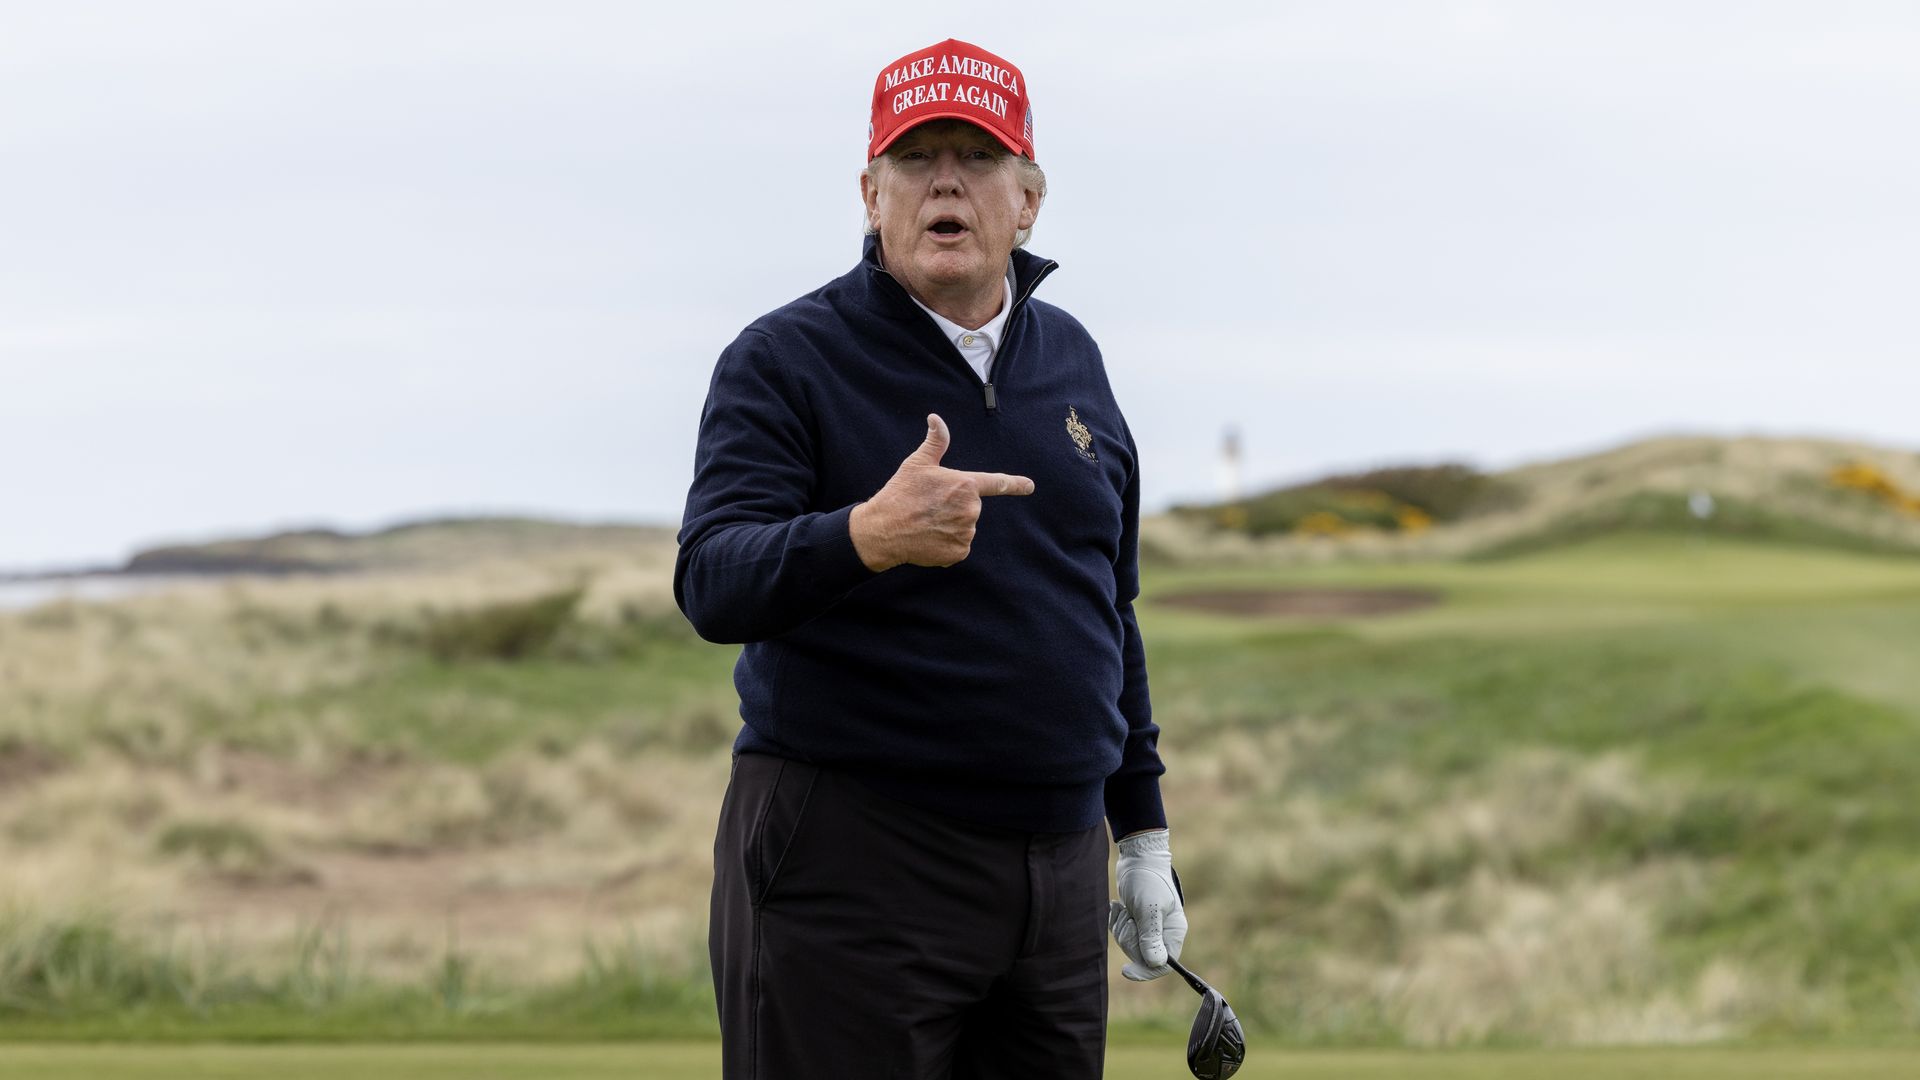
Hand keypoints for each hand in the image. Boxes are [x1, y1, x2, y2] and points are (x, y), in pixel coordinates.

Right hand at [848, 413, 1034, 570]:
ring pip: (964, 527)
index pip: (997, 483)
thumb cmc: (900, 493)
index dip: (1016, 484)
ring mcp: (966, 532)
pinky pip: (958, 546)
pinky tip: (928, 538)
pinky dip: (946, 543)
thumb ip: (935, 442)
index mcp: (965, 485)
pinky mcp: (959, 551)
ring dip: (950, 526)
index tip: (1030, 486)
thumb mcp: (918, 463)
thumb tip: (936, 418)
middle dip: (954, 507)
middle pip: (970, 507)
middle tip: (930, 506)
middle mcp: (971, 509)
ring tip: (926, 522)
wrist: (884, 529)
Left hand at [1109, 828, 1186, 981]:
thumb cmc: (1146, 879)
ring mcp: (1149, 927)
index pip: (1163, 965)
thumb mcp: (1148, 907)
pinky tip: (1119, 906)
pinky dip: (1116, 921)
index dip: (1145, 971)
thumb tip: (1156, 964)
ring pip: (1129, 944)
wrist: (1138, 857)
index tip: (1126, 971)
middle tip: (1128, 918)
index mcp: (1173, 932)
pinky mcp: (1136, 920)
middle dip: (1129, 939)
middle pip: (1141, 955)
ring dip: (1121, 927)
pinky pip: (1121, 932)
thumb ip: (1151, 935)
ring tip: (1124, 908)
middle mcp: (1163, 933)